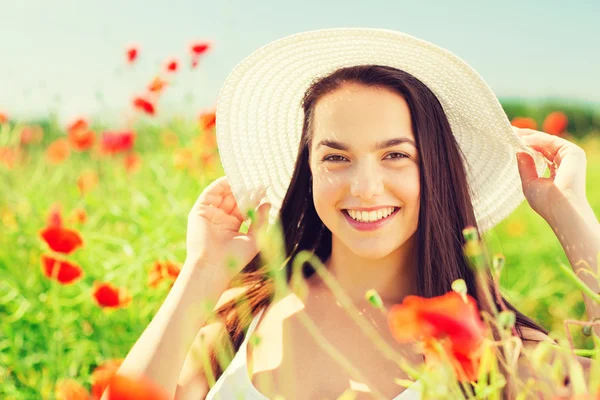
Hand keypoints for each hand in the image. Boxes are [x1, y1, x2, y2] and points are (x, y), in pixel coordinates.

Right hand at [185, 176, 270, 292]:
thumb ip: (260, 221)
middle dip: (244, 189)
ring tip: (245, 178)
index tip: (265, 188)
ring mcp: (210, 214)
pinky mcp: (199, 211)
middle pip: (233, 198)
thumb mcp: (254, 239)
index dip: (253, 197)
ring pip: (222, 194)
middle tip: (256, 180)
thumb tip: (268, 203)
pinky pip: (209, 194)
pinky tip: (230, 180)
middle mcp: (220, 219)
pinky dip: (219, 185)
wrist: (213, 267)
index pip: (244, 207)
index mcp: (233, 226)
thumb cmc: (234, 258)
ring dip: (233, 185)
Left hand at [514, 127, 587, 221]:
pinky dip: (537, 139)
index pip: (540, 154)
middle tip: (509, 131)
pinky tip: (523, 139)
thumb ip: (525, 167)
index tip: (510, 139)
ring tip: (513, 133)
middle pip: (543, 145)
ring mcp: (570, 157)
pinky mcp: (573, 152)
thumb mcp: (530, 182)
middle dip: (525, 138)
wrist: (561, 208)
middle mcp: (564, 162)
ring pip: (546, 141)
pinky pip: (552, 141)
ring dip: (529, 136)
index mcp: (556, 171)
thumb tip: (519, 151)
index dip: (525, 146)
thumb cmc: (546, 201)